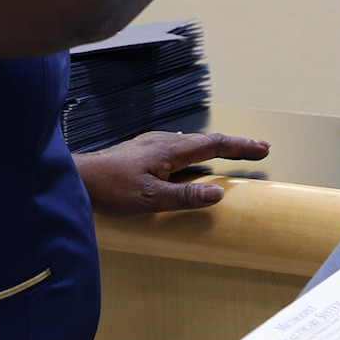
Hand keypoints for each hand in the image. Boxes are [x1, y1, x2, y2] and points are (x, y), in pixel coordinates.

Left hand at [72, 131, 268, 216]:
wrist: (77, 179)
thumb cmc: (109, 187)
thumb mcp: (150, 198)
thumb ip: (185, 197)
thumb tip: (217, 194)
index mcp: (170, 149)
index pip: (214, 144)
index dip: (240, 147)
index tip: (262, 148)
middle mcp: (163, 142)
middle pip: (207, 141)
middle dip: (234, 146)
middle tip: (258, 150)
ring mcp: (152, 146)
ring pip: (192, 146)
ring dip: (215, 151)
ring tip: (232, 157)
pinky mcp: (143, 154)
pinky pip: (178, 152)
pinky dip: (196, 157)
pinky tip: (193, 167)